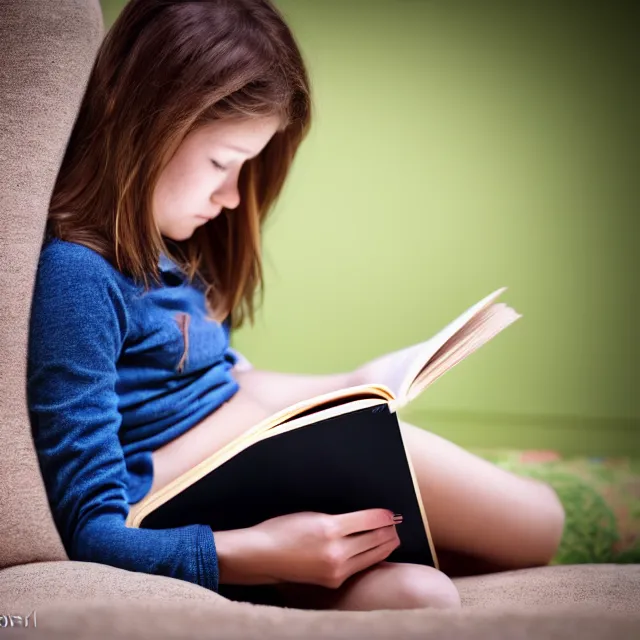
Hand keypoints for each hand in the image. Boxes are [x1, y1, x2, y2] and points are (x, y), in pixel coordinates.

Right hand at [214, 509, 401, 588]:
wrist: (263, 556)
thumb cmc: (283, 530)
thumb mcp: (313, 515)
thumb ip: (340, 517)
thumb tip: (364, 519)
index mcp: (330, 527)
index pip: (369, 520)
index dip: (383, 515)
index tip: (389, 512)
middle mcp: (336, 550)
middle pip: (375, 539)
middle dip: (389, 529)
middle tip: (396, 522)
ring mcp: (336, 568)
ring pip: (372, 555)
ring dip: (385, 544)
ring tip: (392, 536)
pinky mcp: (334, 580)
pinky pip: (360, 567)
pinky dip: (371, 557)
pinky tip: (376, 551)